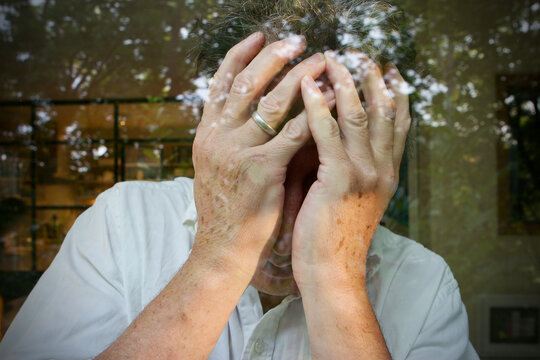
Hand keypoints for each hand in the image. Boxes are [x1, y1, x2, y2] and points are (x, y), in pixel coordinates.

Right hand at [191, 32, 332, 276]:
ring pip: (272, 102)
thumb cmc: (226, 208)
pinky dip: (316, 114)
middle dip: (272, 57)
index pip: (220, 84)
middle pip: (245, 84)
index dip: (239, 56)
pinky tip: (332, 102)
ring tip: (323, 62)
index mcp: (205, 133)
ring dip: (300, 77)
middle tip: (297, 40)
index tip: (260, 36)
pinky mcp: (261, 169)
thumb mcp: (215, 165)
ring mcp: (237, 152)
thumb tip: (247, 110)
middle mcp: (217, 136)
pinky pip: (294, 133)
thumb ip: (227, 136)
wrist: (223, 248)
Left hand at [292, 52, 410, 290]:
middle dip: (373, 79)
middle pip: (384, 112)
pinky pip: (328, 133)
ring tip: (334, 60)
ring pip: (359, 116)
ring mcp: (364, 173)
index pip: (398, 125)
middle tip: (361, 54)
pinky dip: (318, 106)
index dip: (394, 94)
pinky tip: (307, 87)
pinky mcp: (339, 179)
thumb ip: (350, 168)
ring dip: (346, 83)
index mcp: (387, 174)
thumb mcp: (352, 198)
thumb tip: (334, 138)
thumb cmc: (335, 238)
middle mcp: (383, 169)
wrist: (333, 273)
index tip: (387, 70)